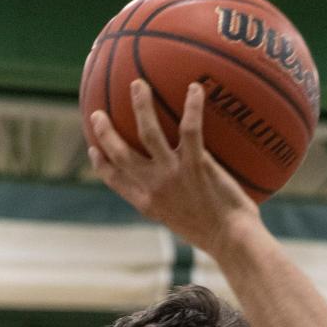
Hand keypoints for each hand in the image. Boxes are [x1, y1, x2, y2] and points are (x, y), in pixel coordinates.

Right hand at [88, 80, 260, 255]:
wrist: (233, 243)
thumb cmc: (220, 238)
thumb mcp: (187, 225)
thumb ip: (178, 207)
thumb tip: (186, 197)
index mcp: (149, 204)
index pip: (116, 180)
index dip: (101, 164)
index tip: (94, 150)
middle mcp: (154, 188)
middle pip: (120, 153)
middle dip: (105, 131)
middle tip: (98, 113)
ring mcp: (173, 174)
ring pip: (147, 132)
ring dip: (141, 105)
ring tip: (138, 84)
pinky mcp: (196, 165)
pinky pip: (190, 128)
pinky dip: (192, 106)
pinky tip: (194, 88)